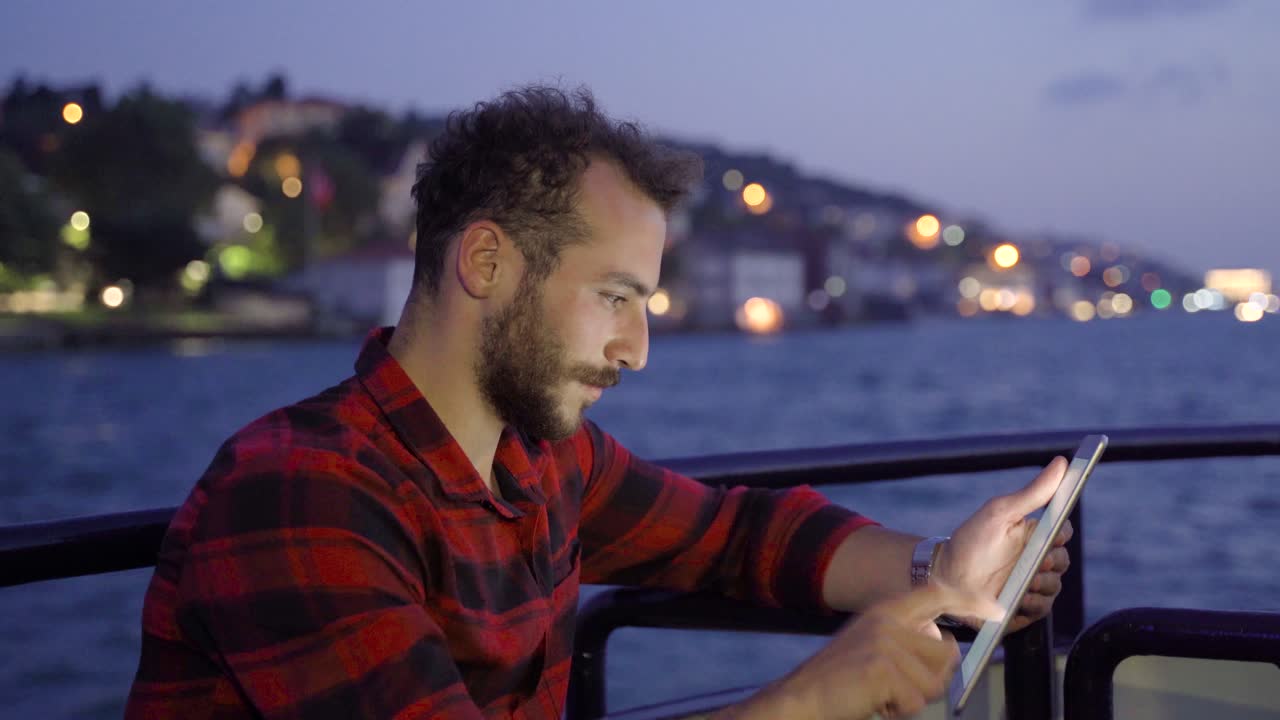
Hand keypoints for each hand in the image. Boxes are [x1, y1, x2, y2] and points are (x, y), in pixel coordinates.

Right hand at [718, 583, 1004, 719]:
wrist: (802, 698)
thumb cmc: (838, 681)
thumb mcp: (871, 646)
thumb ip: (904, 640)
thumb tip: (944, 647)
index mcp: (884, 611)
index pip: (935, 593)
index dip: (968, 599)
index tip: (996, 609)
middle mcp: (886, 620)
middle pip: (945, 655)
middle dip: (930, 682)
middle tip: (896, 689)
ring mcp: (884, 643)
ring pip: (933, 682)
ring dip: (911, 700)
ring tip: (881, 695)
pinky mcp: (881, 668)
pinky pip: (915, 701)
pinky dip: (897, 711)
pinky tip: (873, 702)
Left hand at [934, 456, 1072, 631]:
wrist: (944, 578)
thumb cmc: (970, 541)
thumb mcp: (999, 513)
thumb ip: (1032, 492)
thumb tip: (1061, 463)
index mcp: (1032, 534)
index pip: (1063, 532)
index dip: (1063, 534)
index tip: (1054, 535)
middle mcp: (1035, 560)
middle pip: (1064, 561)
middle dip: (1053, 562)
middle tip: (1038, 562)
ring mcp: (1030, 585)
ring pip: (1055, 586)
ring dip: (1042, 585)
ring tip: (1021, 582)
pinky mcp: (1023, 608)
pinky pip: (1041, 609)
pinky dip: (1031, 605)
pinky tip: (1015, 599)